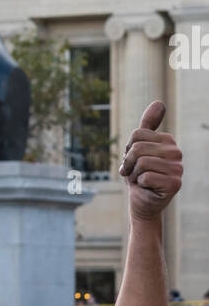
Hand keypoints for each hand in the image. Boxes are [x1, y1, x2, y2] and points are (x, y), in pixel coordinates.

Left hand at [119, 101, 182, 221]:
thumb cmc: (138, 175)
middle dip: (128, 163)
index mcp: (168, 141)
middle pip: (138, 147)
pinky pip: (146, 176)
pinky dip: (140, 184)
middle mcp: (176, 152)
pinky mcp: (175, 184)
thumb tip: (159, 102)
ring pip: (141, 162)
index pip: (137, 134)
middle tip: (133, 173)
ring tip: (141, 180)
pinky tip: (148, 188)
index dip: (127, 150)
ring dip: (134, 175)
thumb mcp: (137, 148)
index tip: (132, 161)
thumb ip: (146, 126)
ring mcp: (178, 168)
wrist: (142, 203)